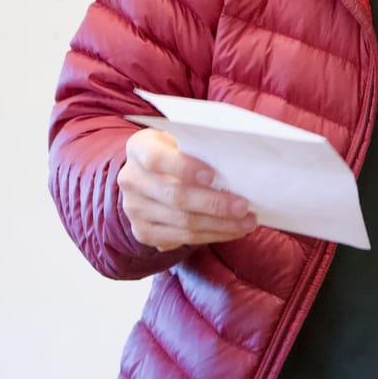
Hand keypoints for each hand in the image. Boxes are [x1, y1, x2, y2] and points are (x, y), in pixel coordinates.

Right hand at [118, 127, 256, 250]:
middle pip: (174, 196)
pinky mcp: (142, 232)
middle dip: (213, 204)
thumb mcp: (182, 139)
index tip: (212, 175)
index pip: (156, 159)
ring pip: (181, 222)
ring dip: (219, 225)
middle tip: (243, 206)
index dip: (184, 168)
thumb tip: (239, 160)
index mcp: (139, 148)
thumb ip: (200, 146)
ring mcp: (134, 209)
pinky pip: (180, 239)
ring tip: (246, 221)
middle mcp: (131, 179)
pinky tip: (232, 231)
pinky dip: (211, 236)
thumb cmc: (177, 151)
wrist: (149, 175)